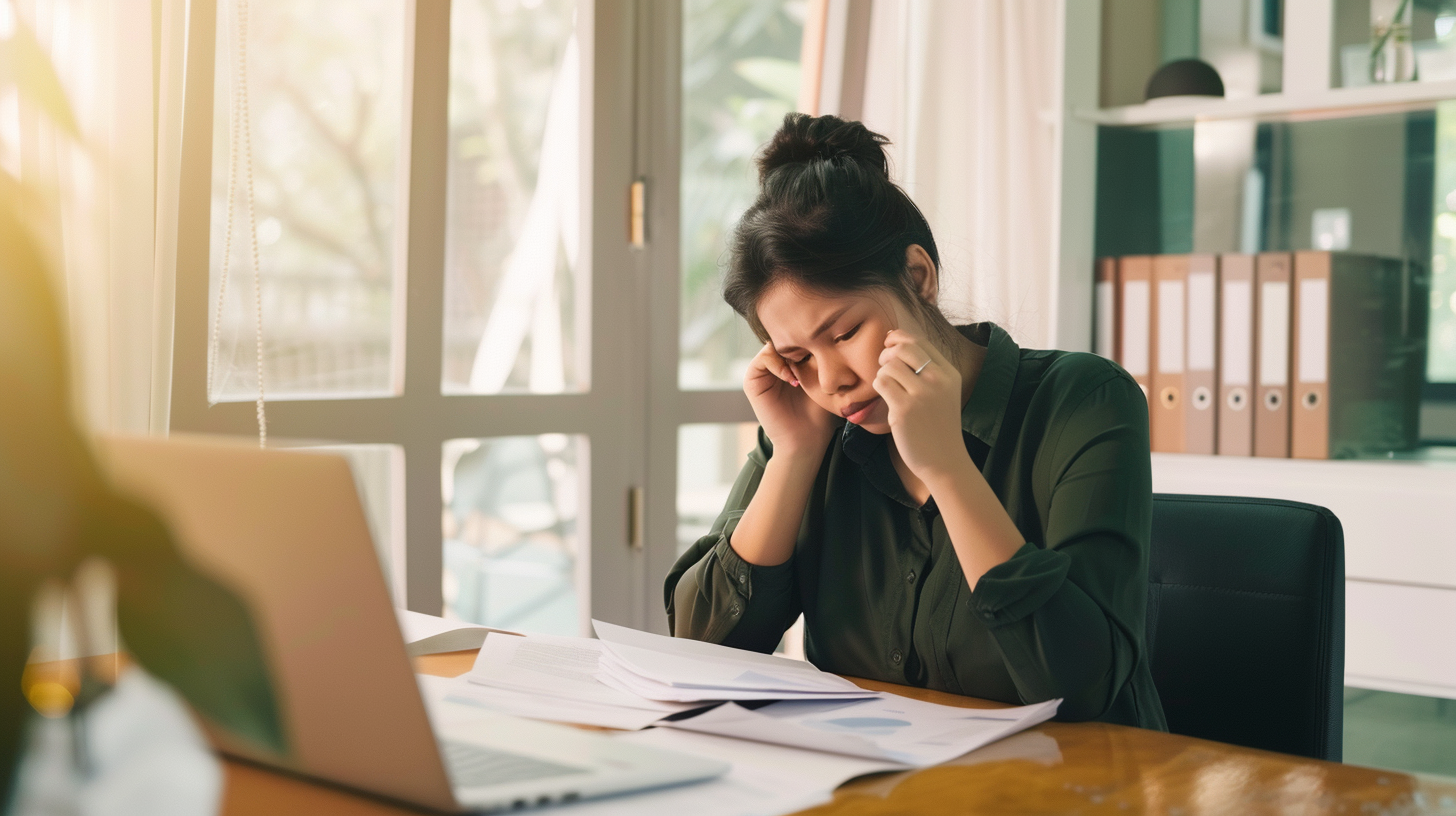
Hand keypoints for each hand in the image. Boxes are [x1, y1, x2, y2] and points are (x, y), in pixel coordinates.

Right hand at [744, 342, 839, 456]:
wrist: (806, 440)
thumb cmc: (820, 412)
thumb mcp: (823, 377)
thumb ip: (819, 354)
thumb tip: (824, 328)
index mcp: (790, 361)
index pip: (797, 336)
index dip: (810, 335)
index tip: (825, 343)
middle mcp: (775, 364)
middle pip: (784, 337)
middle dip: (800, 341)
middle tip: (815, 352)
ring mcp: (762, 371)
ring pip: (773, 345)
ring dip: (789, 353)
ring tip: (803, 371)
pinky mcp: (752, 380)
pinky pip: (762, 359)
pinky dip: (778, 364)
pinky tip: (792, 379)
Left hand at [874, 329, 970, 479]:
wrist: (945, 461)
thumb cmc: (938, 427)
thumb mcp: (944, 393)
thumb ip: (926, 369)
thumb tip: (894, 338)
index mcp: (949, 373)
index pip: (919, 341)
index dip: (898, 338)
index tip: (889, 345)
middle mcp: (938, 380)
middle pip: (903, 348)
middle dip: (887, 353)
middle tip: (884, 367)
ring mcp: (922, 394)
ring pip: (889, 365)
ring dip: (882, 373)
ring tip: (888, 388)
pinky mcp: (904, 409)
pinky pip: (881, 382)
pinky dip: (878, 387)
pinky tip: (886, 398)